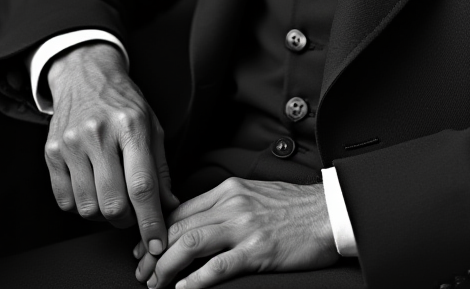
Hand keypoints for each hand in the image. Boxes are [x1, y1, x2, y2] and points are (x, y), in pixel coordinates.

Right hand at [44, 41, 177, 263]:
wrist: (85, 75)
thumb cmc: (123, 102)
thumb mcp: (152, 125)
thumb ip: (160, 168)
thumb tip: (169, 206)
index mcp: (130, 125)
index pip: (142, 185)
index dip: (150, 220)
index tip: (157, 241)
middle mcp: (99, 133)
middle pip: (112, 202)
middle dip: (126, 219)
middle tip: (132, 212)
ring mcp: (71, 143)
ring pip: (87, 207)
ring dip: (103, 214)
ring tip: (111, 194)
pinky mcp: (51, 152)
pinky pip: (65, 201)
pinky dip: (81, 206)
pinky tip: (91, 188)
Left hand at [132, 178, 337, 287]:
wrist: (329, 212)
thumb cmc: (295, 206)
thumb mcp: (254, 194)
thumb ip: (226, 205)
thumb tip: (198, 222)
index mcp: (229, 190)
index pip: (182, 209)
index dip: (157, 230)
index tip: (144, 247)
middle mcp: (232, 204)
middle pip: (179, 226)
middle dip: (153, 251)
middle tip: (141, 270)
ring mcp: (244, 227)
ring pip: (190, 243)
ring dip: (166, 266)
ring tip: (154, 283)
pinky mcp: (257, 250)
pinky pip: (218, 267)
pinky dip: (195, 280)